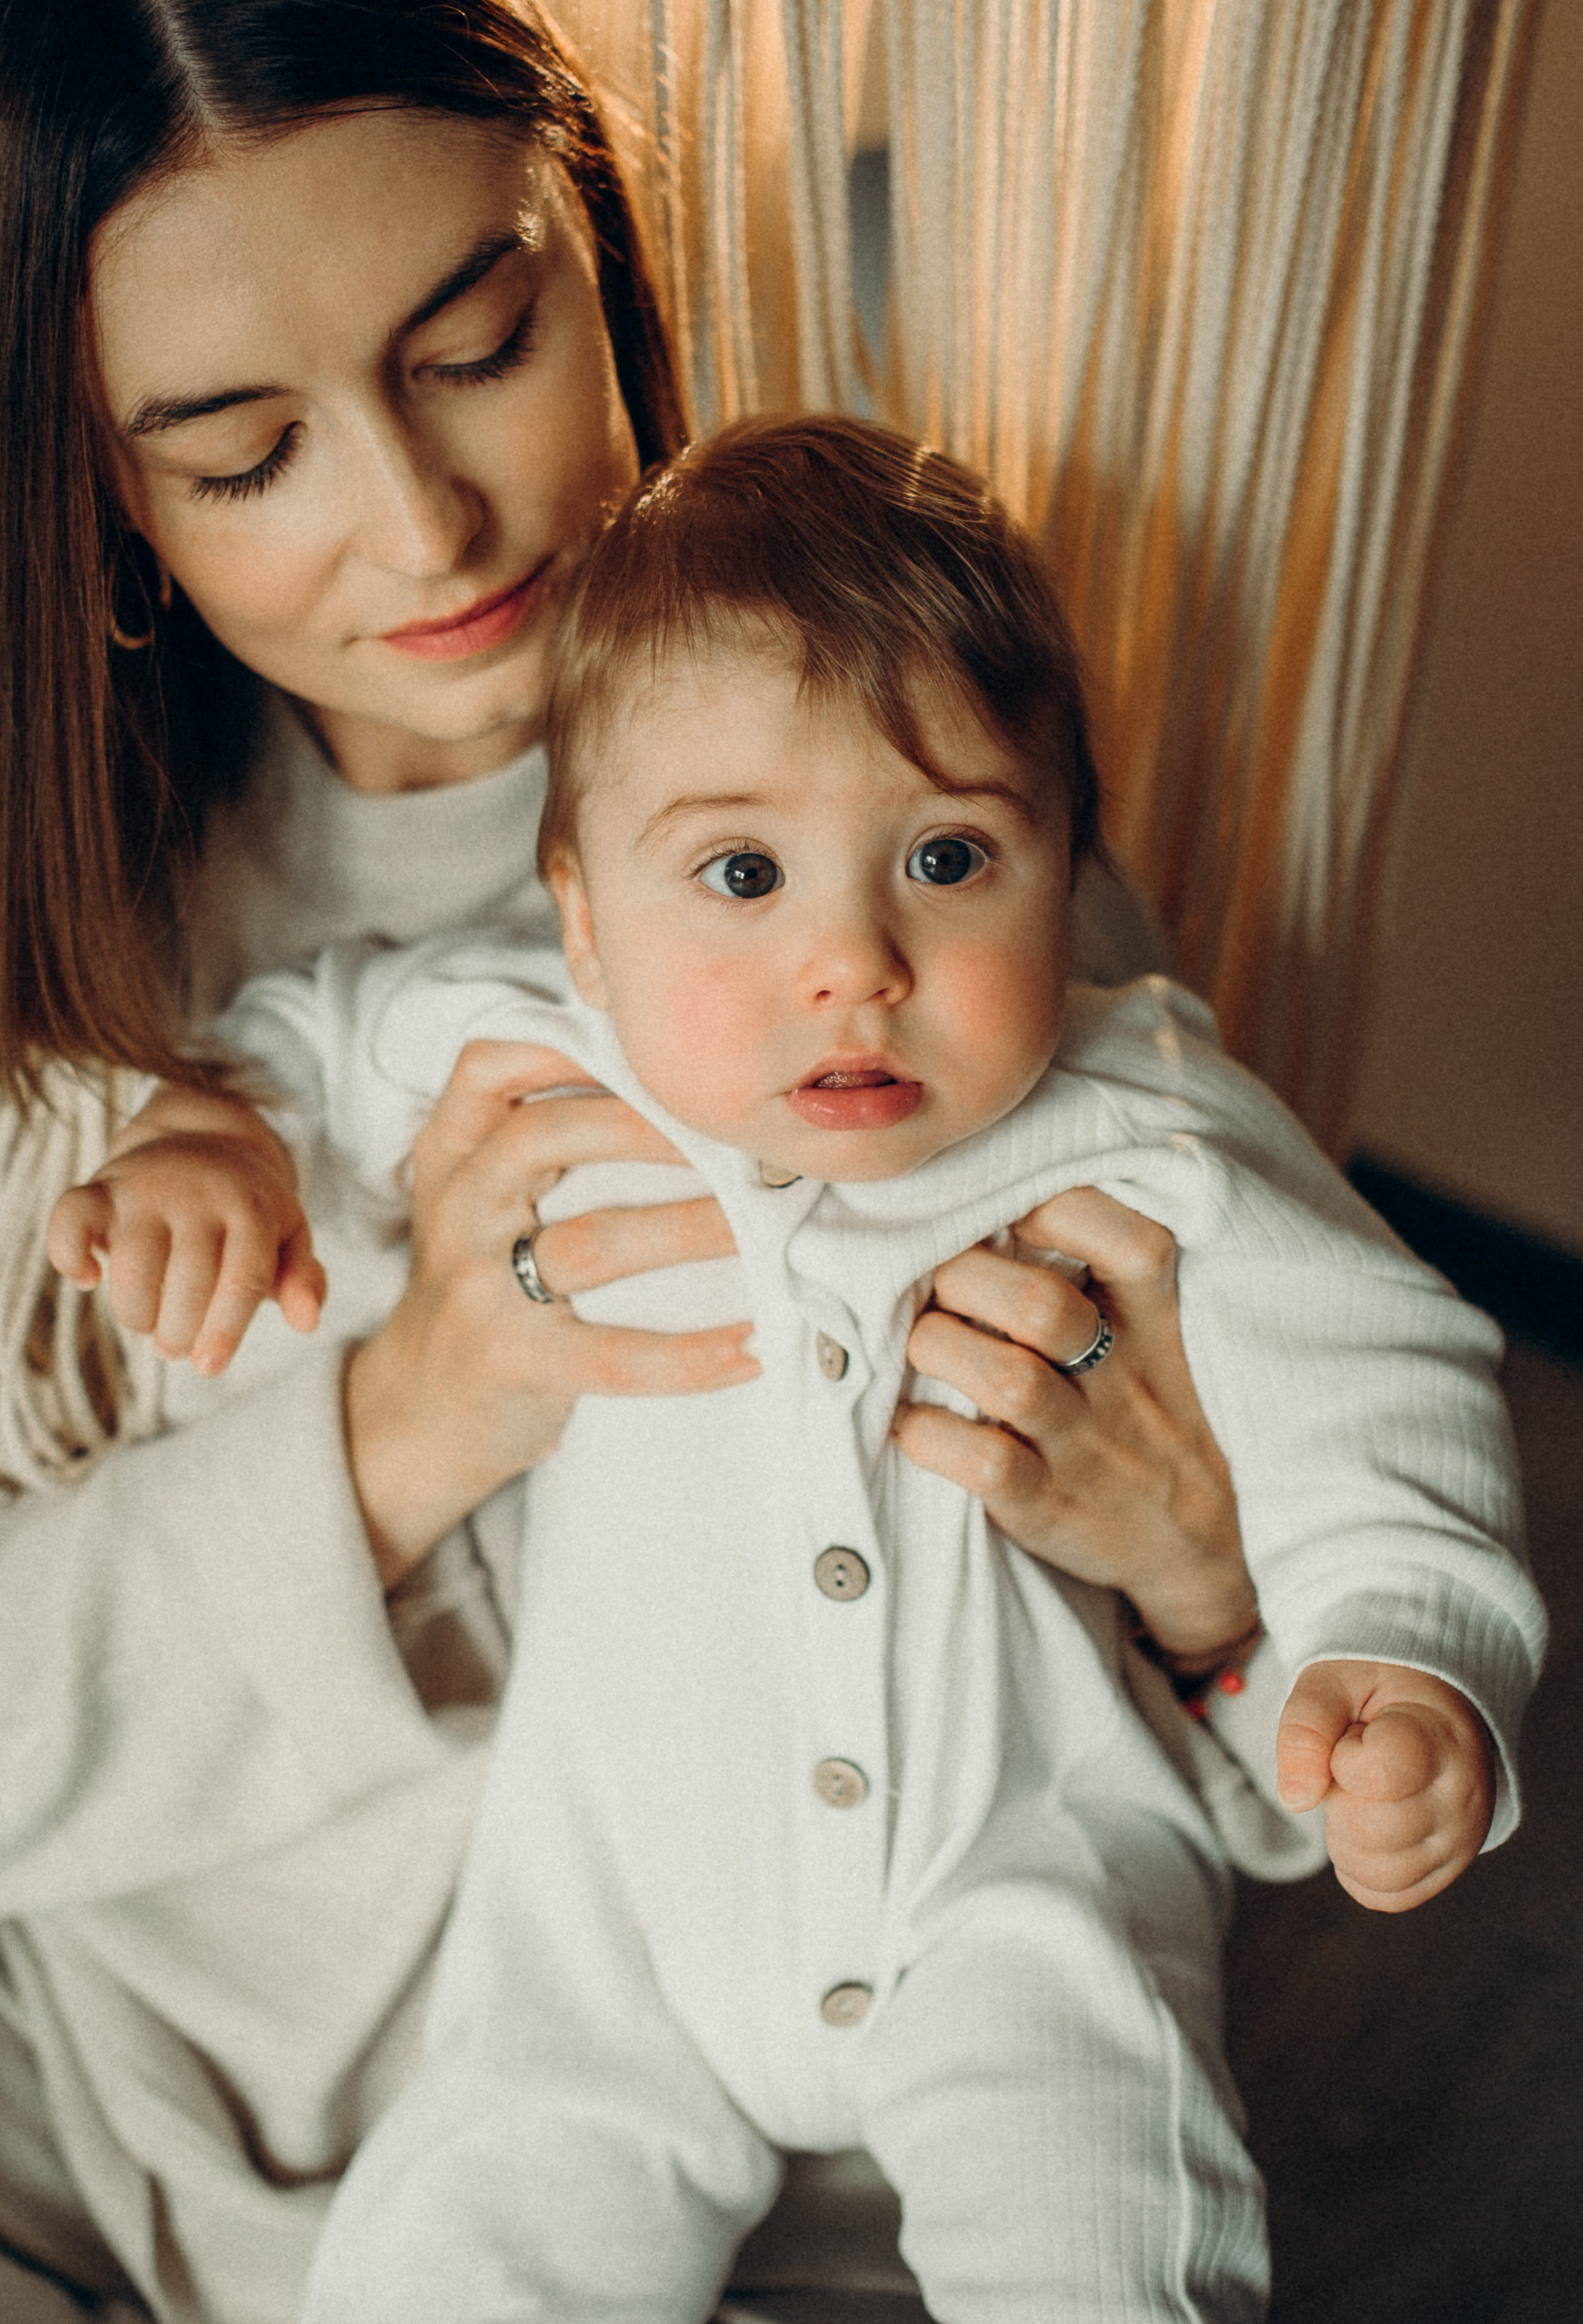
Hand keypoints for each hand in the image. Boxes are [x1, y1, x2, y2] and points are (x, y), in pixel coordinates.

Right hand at [46, 1084, 324, 1375]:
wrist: (202, 1139)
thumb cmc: (249, 1209)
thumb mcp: (289, 1236)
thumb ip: (301, 1280)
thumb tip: (307, 1322)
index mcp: (251, 1209)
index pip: (242, 1280)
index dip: (225, 1331)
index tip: (209, 1368)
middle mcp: (198, 1194)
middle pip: (187, 1284)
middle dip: (180, 1333)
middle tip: (179, 1345)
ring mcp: (146, 1189)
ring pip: (132, 1269)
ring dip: (136, 1315)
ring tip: (151, 1321)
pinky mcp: (101, 1187)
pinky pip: (71, 1221)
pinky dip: (70, 1258)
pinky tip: (90, 1278)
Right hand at [345, 1040, 755, 1589]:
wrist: (416, 1412)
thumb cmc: (480, 1284)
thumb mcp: (478, 1198)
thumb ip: (531, 1134)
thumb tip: (667, 1080)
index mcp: (452, 1157)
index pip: (488, 1067)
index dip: (564, 1043)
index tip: (652, 1043)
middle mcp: (457, 1210)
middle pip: (544, 1136)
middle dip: (651, 1125)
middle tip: (737, 1132)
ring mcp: (479, 1288)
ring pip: (593, 1242)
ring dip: (693, 1227)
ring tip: (768, 1223)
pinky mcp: (512, 1362)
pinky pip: (612, 1356)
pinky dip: (689, 1356)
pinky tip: (750, 1348)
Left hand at [892, 1185, 1255, 1659]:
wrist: (1208, 1545)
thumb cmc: (1154, 1405)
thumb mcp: (1159, 1327)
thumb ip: (1100, 1260)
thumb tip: (992, 1191)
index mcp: (1157, 1317)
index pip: (1132, 1242)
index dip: (1058, 1210)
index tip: (1005, 1210)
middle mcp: (1126, 1378)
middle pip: (1040, 1306)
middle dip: (960, 1275)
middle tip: (922, 1273)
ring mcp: (1089, 1447)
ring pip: (1007, 1381)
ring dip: (936, 1347)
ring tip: (914, 1339)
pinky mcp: (1050, 1507)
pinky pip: (983, 1464)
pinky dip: (925, 1433)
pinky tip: (906, 1417)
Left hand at [1276, 1660, 1495, 1910]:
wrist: (1434, 1711)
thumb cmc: (1379, 1693)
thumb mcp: (1334, 1681)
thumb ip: (1307, 1726)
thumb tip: (1296, 1800)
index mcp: (1442, 1738)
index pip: (1380, 1772)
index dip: (1344, 1756)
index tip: (1357, 1734)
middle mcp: (1462, 1799)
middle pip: (1369, 1828)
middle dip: (1338, 1794)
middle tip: (1358, 1761)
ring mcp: (1460, 1842)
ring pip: (1375, 1871)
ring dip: (1344, 1833)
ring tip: (1363, 1791)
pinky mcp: (1446, 1873)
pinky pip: (1384, 1895)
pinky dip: (1357, 1867)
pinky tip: (1366, 1822)